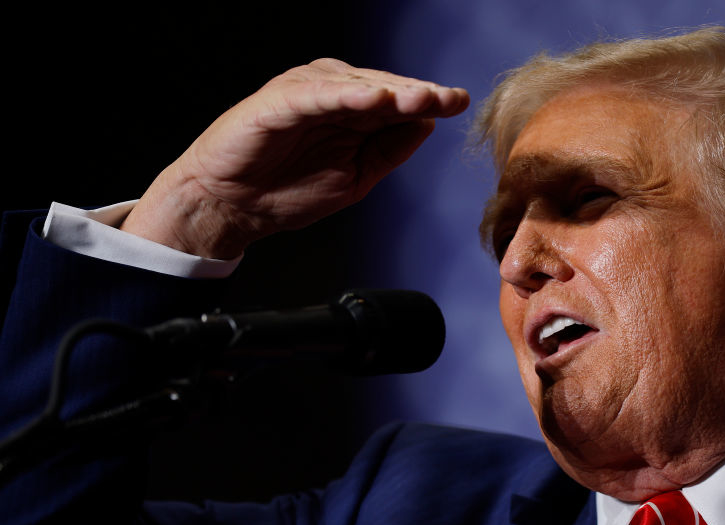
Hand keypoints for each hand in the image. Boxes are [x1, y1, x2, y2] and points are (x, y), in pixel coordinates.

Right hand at [121, 59, 469, 257]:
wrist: (233, 207)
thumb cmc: (287, 190)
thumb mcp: (355, 178)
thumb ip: (388, 151)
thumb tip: (426, 127)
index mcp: (352, 113)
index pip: (399, 103)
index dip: (430, 102)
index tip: (460, 104)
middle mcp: (333, 96)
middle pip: (384, 89)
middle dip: (419, 94)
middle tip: (450, 99)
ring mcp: (306, 94)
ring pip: (356, 86)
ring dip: (391, 91)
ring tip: (421, 98)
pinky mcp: (279, 102)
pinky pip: (317, 95)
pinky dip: (345, 94)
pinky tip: (372, 98)